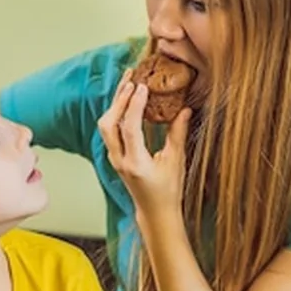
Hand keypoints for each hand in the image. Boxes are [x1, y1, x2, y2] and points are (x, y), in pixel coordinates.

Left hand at [97, 71, 190, 219]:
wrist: (154, 212)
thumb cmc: (168, 191)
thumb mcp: (176, 162)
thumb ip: (178, 134)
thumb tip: (184, 109)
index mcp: (136, 163)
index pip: (130, 128)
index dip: (135, 105)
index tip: (143, 86)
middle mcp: (120, 160)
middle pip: (109, 123)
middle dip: (119, 98)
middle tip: (131, 78)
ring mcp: (114, 158)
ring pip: (105, 125)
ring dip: (115, 103)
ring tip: (127, 82)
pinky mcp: (114, 156)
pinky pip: (109, 129)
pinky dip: (116, 111)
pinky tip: (126, 99)